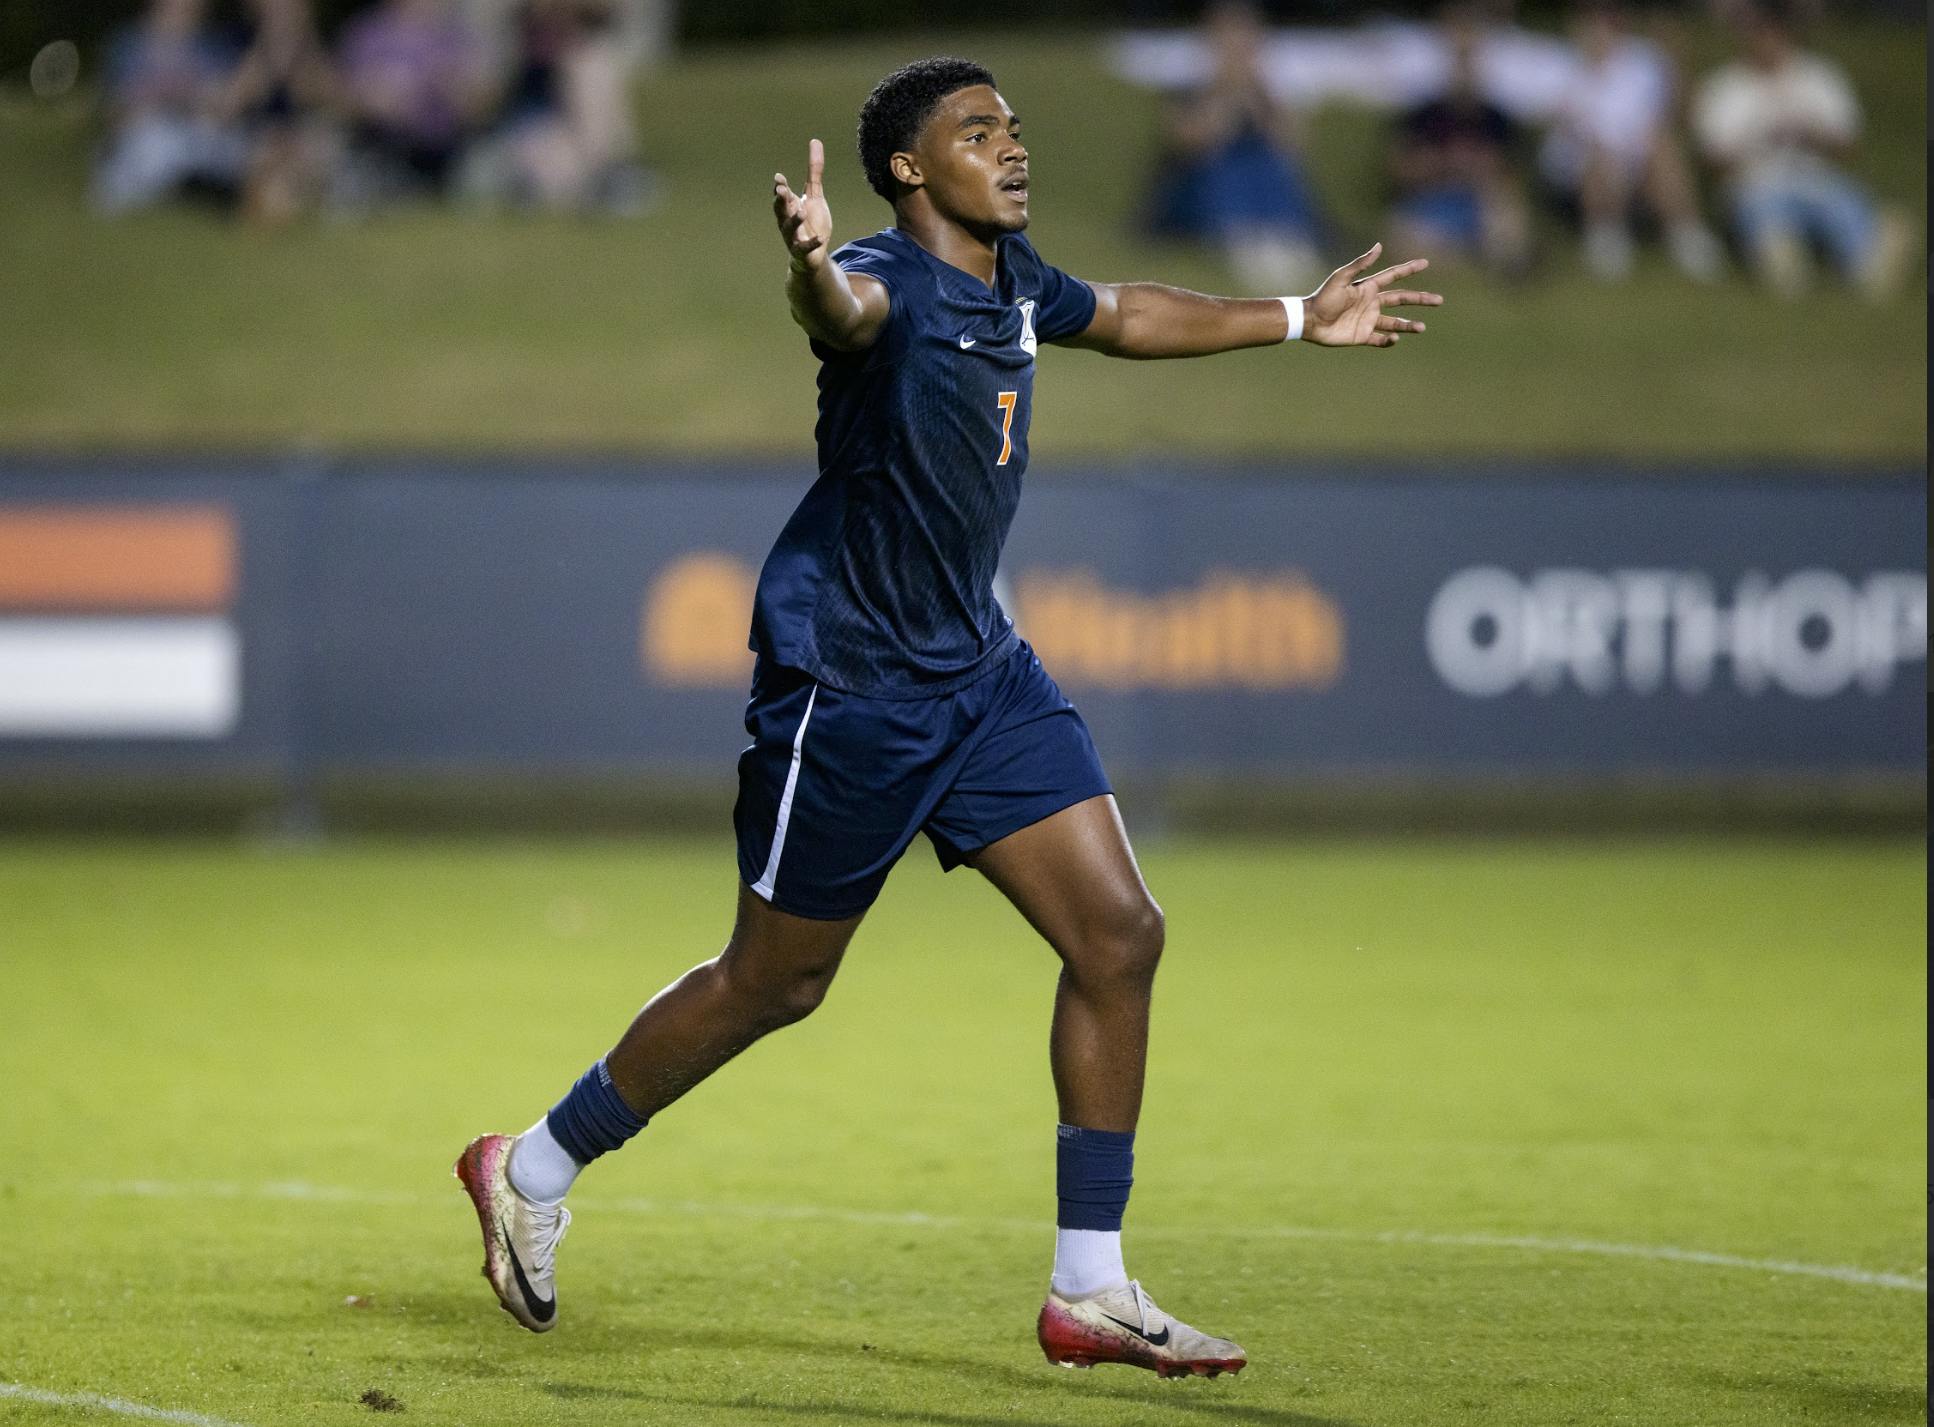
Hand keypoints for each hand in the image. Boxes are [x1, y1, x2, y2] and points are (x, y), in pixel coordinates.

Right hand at [773, 138, 832, 272]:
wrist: (813, 254)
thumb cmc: (811, 222)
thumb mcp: (815, 194)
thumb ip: (814, 170)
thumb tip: (815, 141)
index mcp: (789, 206)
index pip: (782, 194)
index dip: (780, 187)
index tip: (779, 178)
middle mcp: (787, 220)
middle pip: (780, 209)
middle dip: (780, 200)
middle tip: (781, 190)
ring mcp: (793, 236)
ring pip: (789, 228)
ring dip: (794, 219)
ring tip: (801, 211)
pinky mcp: (802, 251)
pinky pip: (804, 248)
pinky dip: (811, 243)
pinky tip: (819, 239)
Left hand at [1302, 242, 1443, 348]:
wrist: (1309, 321)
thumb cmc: (1323, 297)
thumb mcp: (1341, 278)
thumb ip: (1361, 264)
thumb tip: (1379, 246)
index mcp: (1368, 287)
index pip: (1393, 276)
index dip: (1409, 269)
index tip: (1425, 262)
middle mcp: (1371, 303)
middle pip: (1401, 299)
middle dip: (1420, 299)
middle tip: (1439, 300)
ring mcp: (1368, 320)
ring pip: (1395, 322)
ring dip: (1409, 325)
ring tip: (1422, 327)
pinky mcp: (1362, 336)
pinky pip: (1380, 339)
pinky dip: (1389, 341)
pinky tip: (1395, 339)